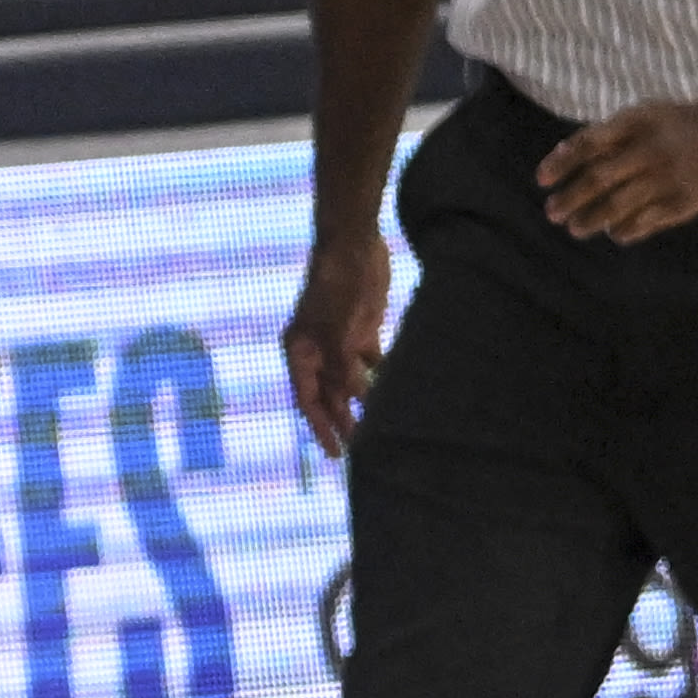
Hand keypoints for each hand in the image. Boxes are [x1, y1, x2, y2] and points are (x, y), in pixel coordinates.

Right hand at [281, 220, 390, 457]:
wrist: (352, 244)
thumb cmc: (336, 285)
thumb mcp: (338, 332)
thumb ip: (345, 367)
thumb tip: (357, 399)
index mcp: (299, 352)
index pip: (308, 399)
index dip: (321, 427)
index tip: (336, 453)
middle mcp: (316, 351)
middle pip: (330, 394)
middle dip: (344, 420)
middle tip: (362, 449)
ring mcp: (340, 340)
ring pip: (351, 380)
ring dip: (364, 400)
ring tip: (381, 425)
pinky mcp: (362, 329)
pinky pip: (372, 361)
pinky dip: (382, 374)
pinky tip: (398, 389)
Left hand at [537, 98, 697, 247]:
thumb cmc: (670, 126)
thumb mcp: (639, 118)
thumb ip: (601, 135)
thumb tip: (558, 156)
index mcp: (637, 123)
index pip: (588, 143)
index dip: (561, 163)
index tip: (541, 180)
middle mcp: (652, 149)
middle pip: (599, 178)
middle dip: (570, 198)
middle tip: (551, 213)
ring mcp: (669, 176)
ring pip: (617, 205)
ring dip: (590, 220)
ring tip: (575, 228)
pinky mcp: (684, 200)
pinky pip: (643, 222)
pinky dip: (623, 229)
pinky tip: (613, 231)